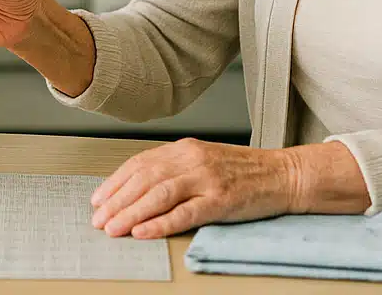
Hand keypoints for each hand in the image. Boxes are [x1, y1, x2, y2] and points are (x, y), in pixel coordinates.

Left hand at [90, 139, 298, 238]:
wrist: (283, 174)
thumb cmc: (243, 171)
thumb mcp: (203, 161)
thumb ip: (174, 170)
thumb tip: (137, 188)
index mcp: (184, 149)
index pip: (139, 164)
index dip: (115, 183)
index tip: (98, 199)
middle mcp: (192, 160)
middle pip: (144, 179)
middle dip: (116, 201)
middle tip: (98, 219)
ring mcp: (207, 179)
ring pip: (158, 195)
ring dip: (131, 213)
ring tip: (113, 228)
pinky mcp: (221, 200)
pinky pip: (184, 213)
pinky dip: (160, 223)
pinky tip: (143, 232)